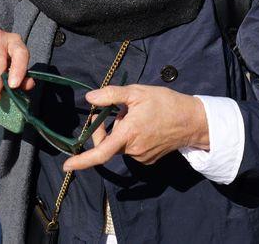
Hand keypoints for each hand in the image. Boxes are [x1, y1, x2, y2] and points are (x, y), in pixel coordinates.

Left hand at [62, 85, 208, 171]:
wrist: (192, 121)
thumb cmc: (165, 103)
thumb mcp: (137, 93)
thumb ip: (111, 95)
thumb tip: (90, 98)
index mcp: (127, 134)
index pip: (100, 152)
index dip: (82, 161)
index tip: (67, 166)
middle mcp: (133, 149)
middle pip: (108, 143)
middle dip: (106, 128)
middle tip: (117, 109)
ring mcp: (141, 157)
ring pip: (121, 144)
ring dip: (122, 130)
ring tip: (138, 115)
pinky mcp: (148, 159)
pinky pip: (132, 148)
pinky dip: (132, 137)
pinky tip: (145, 125)